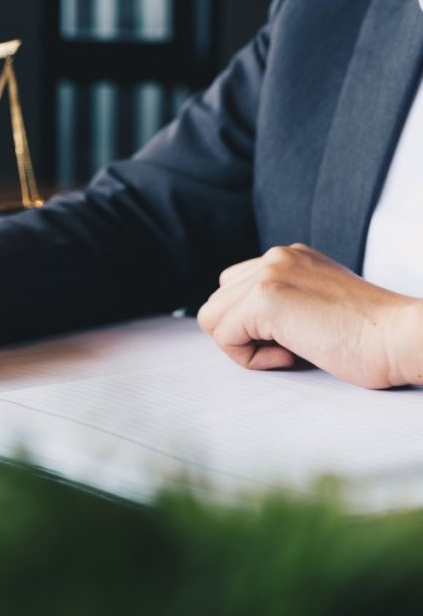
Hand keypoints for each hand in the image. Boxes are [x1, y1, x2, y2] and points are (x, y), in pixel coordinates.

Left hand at [197, 244, 422, 388]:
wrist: (402, 339)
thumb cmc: (369, 336)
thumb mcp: (317, 306)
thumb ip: (283, 303)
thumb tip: (241, 323)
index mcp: (289, 257)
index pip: (232, 288)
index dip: (249, 324)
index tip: (291, 337)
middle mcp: (276, 257)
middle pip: (217, 302)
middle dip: (240, 334)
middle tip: (287, 348)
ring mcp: (269, 273)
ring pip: (212, 318)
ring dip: (242, 345)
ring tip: (288, 351)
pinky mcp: (265, 297)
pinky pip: (223, 337)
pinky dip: (250, 358)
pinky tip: (290, 355)